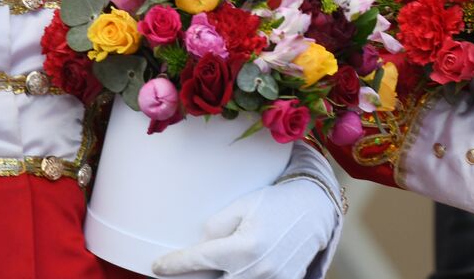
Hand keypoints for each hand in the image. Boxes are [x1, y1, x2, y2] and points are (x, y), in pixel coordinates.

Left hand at [152, 143, 341, 278]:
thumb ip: (217, 224)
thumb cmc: (276, 202)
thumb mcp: (244, 204)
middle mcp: (256, 270)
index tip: (158, 266)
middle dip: (195, 276)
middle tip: (184, 269)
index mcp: (244, 247)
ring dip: (219, 276)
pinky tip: (237, 267)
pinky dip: (240, 276)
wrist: (315, 210)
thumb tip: (199, 244)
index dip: (173, 265)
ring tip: (215, 265)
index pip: (197, 261)